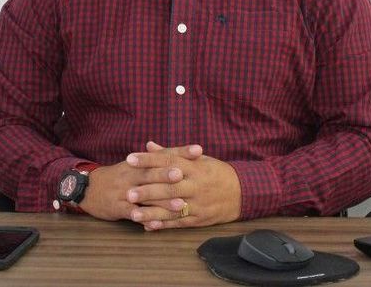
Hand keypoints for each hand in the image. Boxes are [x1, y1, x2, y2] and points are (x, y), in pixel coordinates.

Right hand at [79, 157, 185, 222]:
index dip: (180, 152)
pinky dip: (143, 218)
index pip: (163, 154)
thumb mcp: (134, 164)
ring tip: (180, 204)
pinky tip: (155, 224)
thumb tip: (178, 151)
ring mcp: (124, 191)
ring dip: (163, 201)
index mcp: (139, 163)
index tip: (198, 150)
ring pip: (145, 196)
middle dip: (167, 174)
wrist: (89, 189)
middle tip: (183, 175)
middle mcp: (132, 174)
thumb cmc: (118, 176)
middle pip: (152, 173)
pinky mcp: (117, 207)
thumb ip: (155, 158)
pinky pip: (131, 213)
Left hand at [125, 141, 241, 230]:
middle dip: (148, 190)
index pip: (168, 160)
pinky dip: (163, 225)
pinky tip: (148, 226)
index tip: (130, 158)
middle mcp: (195, 184)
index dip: (148, 159)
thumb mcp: (197, 159)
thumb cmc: (214, 172)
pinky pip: (179, 222)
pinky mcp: (199, 218)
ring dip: (151, 212)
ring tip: (133, 214)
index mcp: (194, 166)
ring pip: (172, 208)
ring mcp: (197, 203)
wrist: (241, 192)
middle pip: (169, 187)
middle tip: (128, 192)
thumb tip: (148, 145)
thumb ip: (171, 153)